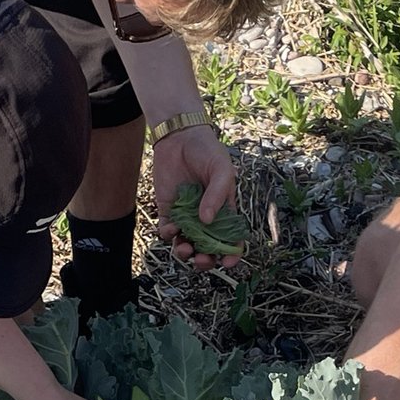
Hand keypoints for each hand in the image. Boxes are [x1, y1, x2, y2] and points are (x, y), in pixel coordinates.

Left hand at [152, 125, 239, 271]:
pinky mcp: (168, 209)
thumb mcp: (221, 170)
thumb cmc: (207, 152)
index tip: (227, 261)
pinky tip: (171, 228)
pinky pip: (167, 230)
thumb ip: (217, 195)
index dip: (231, 253)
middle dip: (206, 259)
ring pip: (186, 242)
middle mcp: (206, 216)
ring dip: (185, 251)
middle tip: (202, 259)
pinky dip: (168, 234)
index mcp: (224, 210)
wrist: (180, 137)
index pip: (231, 238)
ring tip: (184, 249)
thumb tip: (207, 221)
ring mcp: (186, 215)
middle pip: (208, 247)